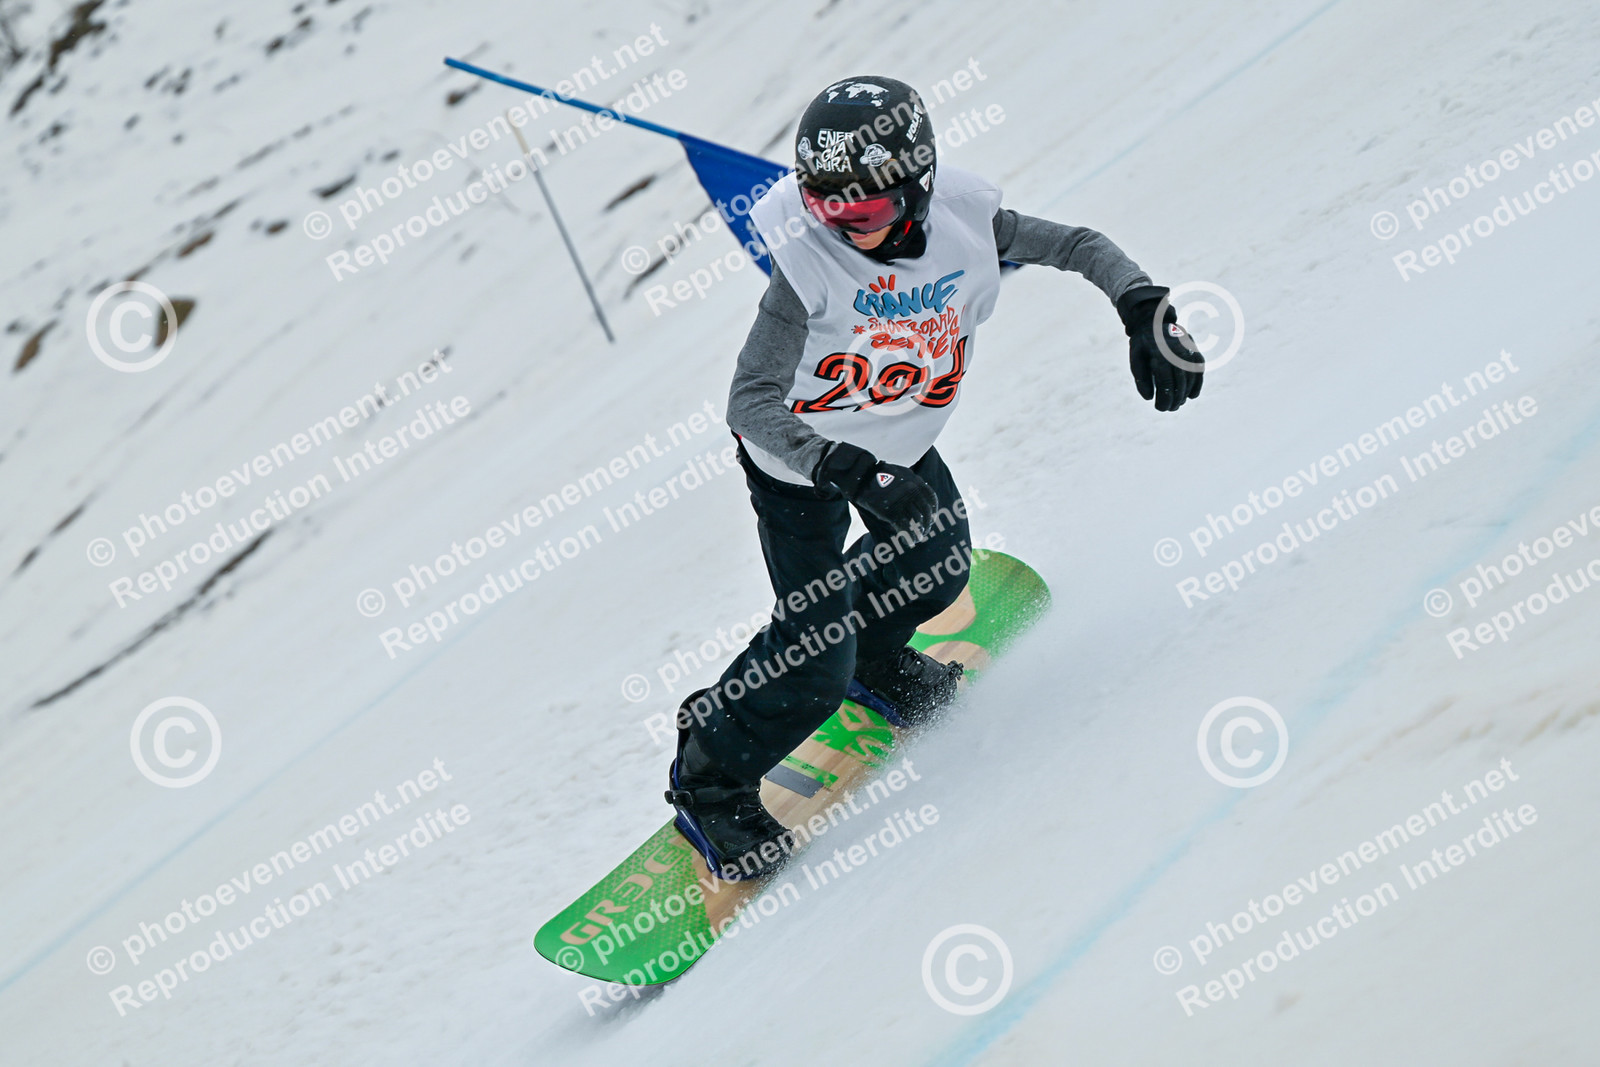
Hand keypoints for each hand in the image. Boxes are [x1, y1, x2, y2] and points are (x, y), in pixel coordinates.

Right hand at [813, 442, 937, 531]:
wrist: (860, 476)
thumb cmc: (878, 474)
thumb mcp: (900, 473)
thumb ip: (911, 483)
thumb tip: (919, 495)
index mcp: (915, 481)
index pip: (931, 499)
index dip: (933, 511)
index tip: (932, 519)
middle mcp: (911, 491)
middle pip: (925, 512)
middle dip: (927, 524)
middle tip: (925, 531)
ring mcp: (901, 501)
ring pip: (916, 521)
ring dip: (919, 532)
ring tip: (918, 538)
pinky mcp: (891, 511)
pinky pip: (904, 527)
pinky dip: (909, 536)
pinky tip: (910, 542)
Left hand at [1115, 285, 1203, 411]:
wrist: (1154, 320)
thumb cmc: (1142, 342)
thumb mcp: (1135, 358)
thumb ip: (1140, 378)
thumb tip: (1148, 397)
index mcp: (1160, 354)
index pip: (1165, 382)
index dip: (1164, 398)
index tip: (1160, 408)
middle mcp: (1177, 352)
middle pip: (1179, 382)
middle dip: (1175, 399)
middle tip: (1169, 409)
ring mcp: (1188, 350)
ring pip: (1191, 377)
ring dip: (1186, 394)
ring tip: (1178, 404)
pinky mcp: (1194, 350)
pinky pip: (1199, 369)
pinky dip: (1197, 383)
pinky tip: (1192, 395)